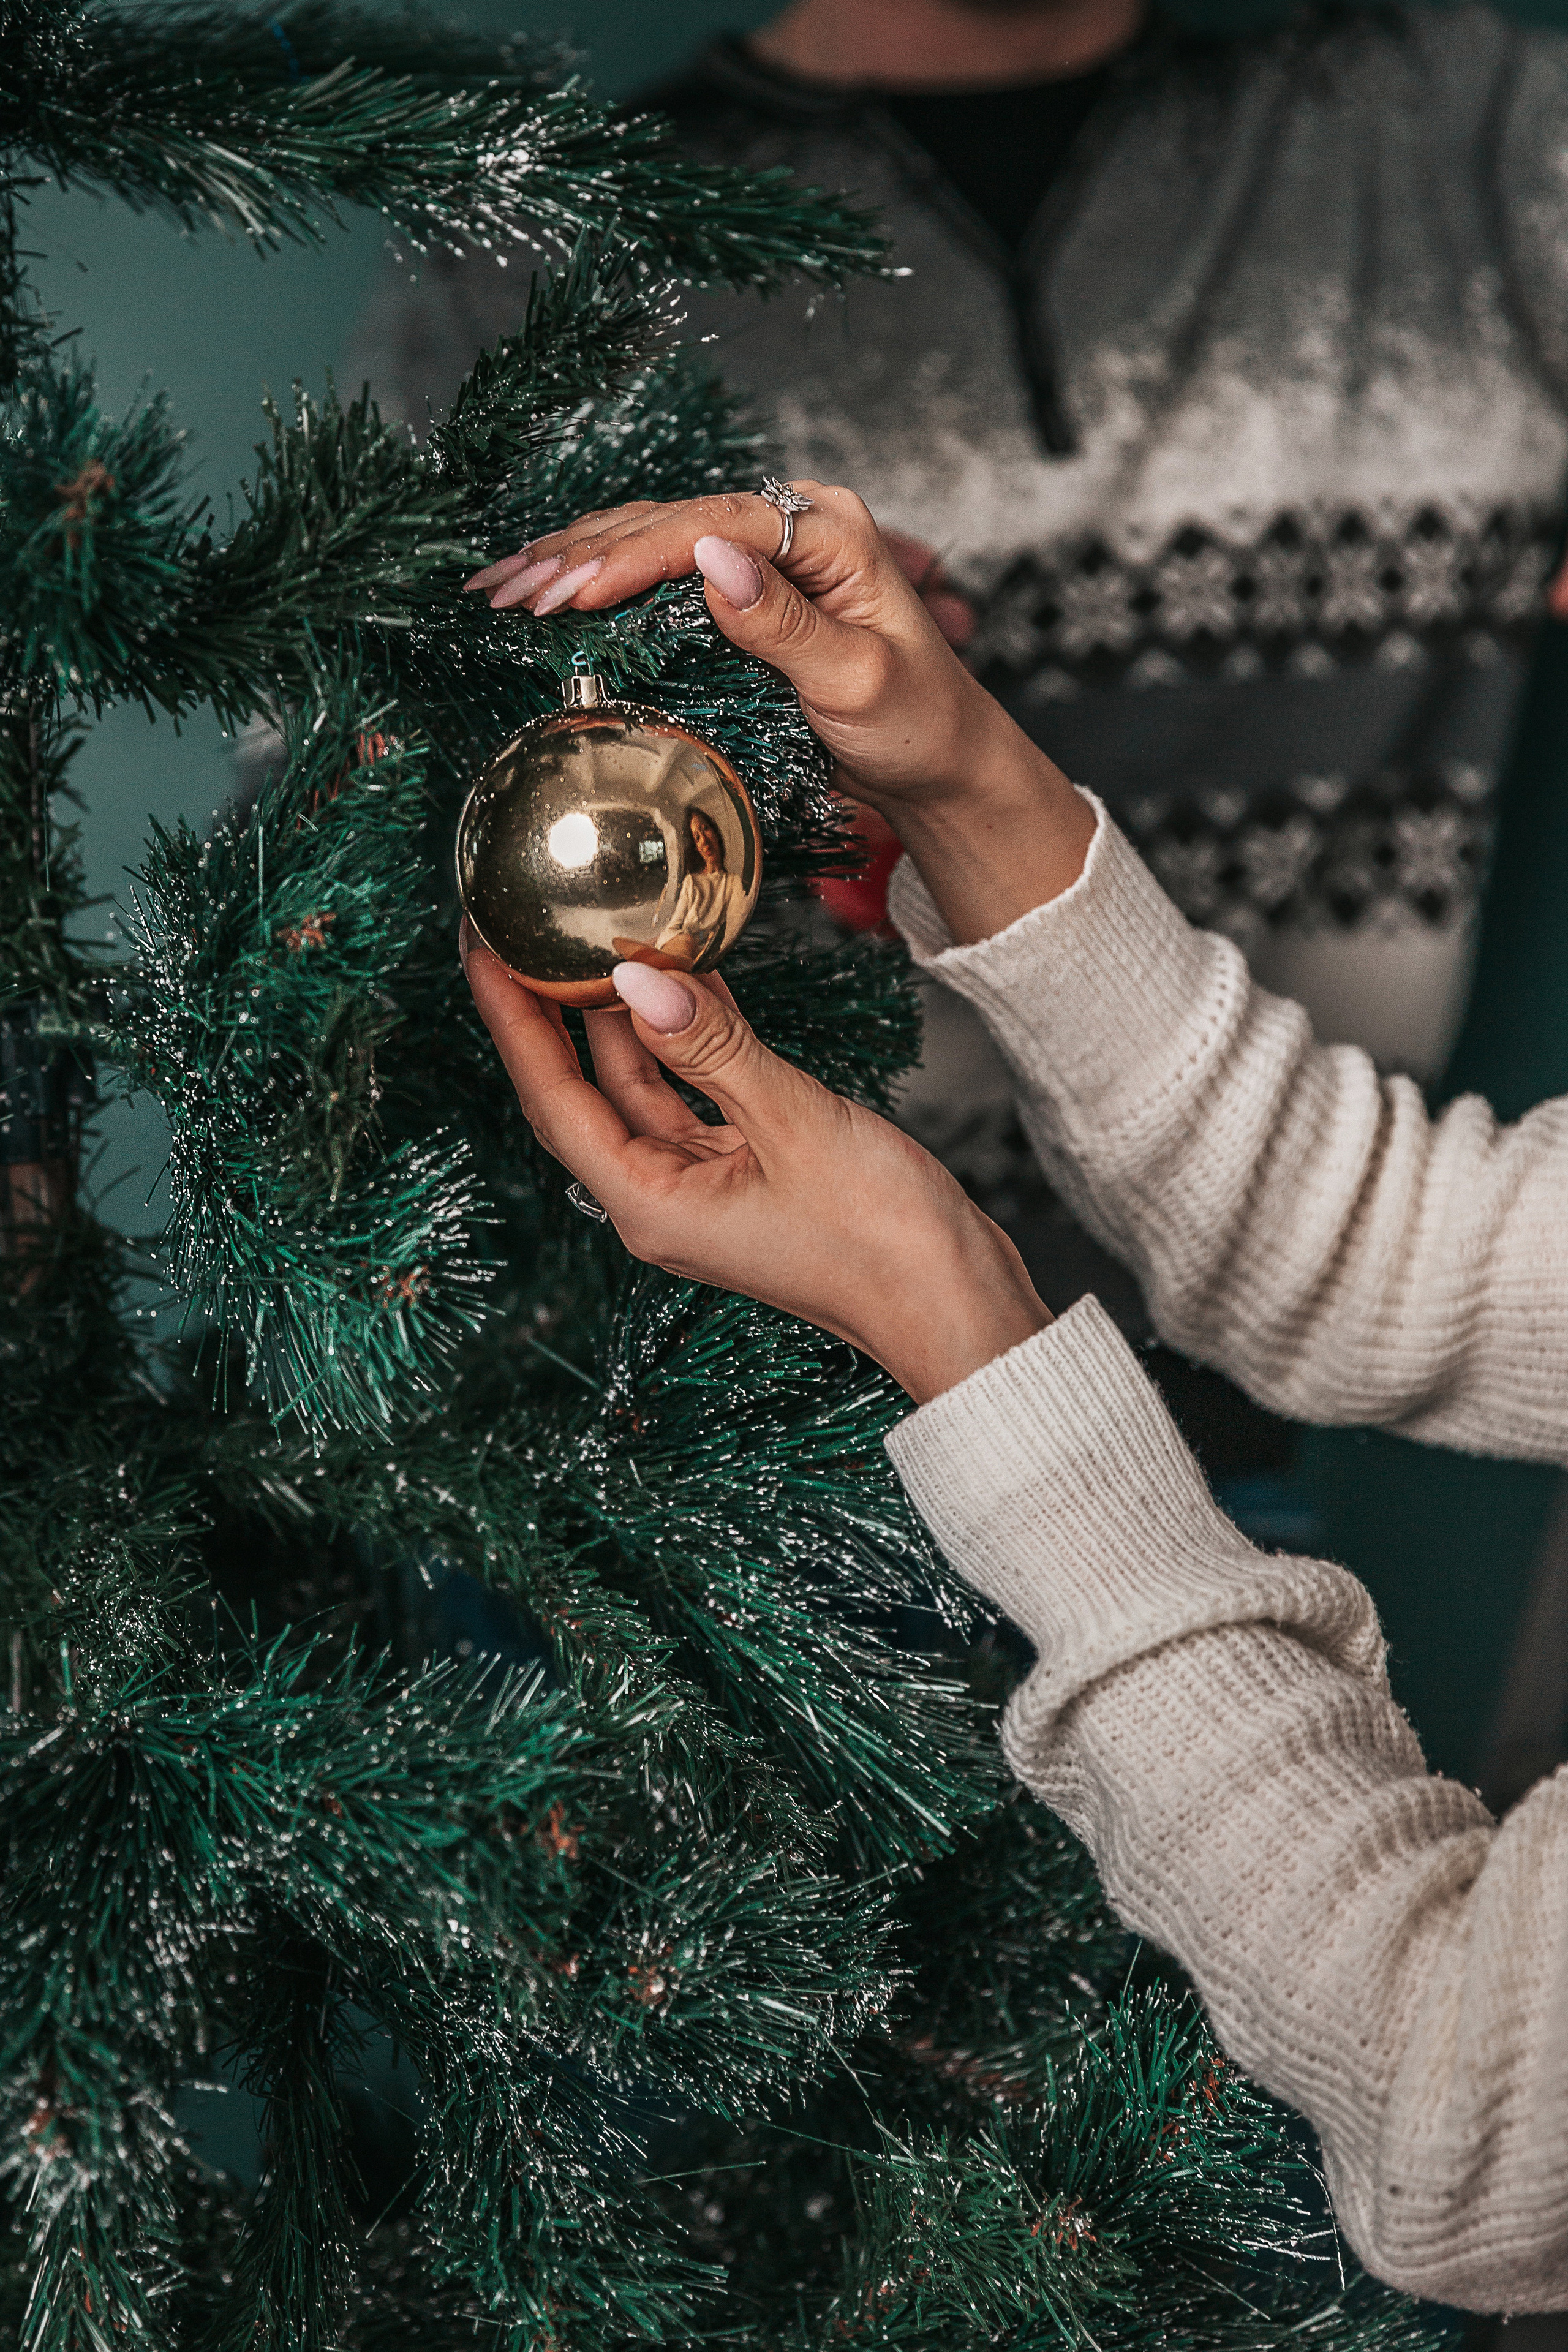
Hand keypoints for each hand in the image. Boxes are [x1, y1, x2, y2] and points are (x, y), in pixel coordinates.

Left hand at [462, 925, 1050, 1405]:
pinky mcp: (749, 1175)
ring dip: (629, 1017)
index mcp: (652, 1206)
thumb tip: (637, 982)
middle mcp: (664, 1201)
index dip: (512, 1020)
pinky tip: (690, 981)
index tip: (482, 947)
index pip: (554, 1099)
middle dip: (558, 1010)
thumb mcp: (793, 1123)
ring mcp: (706, 1189)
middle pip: (588, 1091)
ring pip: (645, 1088)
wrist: (958, 1305)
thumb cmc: (884, 1240)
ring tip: (604, 934)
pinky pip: (697, 1095)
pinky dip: (689, 1039)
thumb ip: (712, 1047)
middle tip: (531, 925)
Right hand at [464, 485, 1094, 943]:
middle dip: (577, 555)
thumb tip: (713, 558)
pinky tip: (541, 594)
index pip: (711, 523)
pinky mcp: (741, 594)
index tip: (569, 590)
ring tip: (498, 588)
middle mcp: (792, 526)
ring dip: (570, 564)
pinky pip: (656, 574)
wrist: (943, 762)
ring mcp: (763, 556)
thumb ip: (785, 624)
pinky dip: (596, 583)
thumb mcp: (859, 683)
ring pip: (649, 541)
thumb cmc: (918, 724)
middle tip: (503, 591)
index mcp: (829, 529)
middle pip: (666, 522)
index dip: (632, 555)